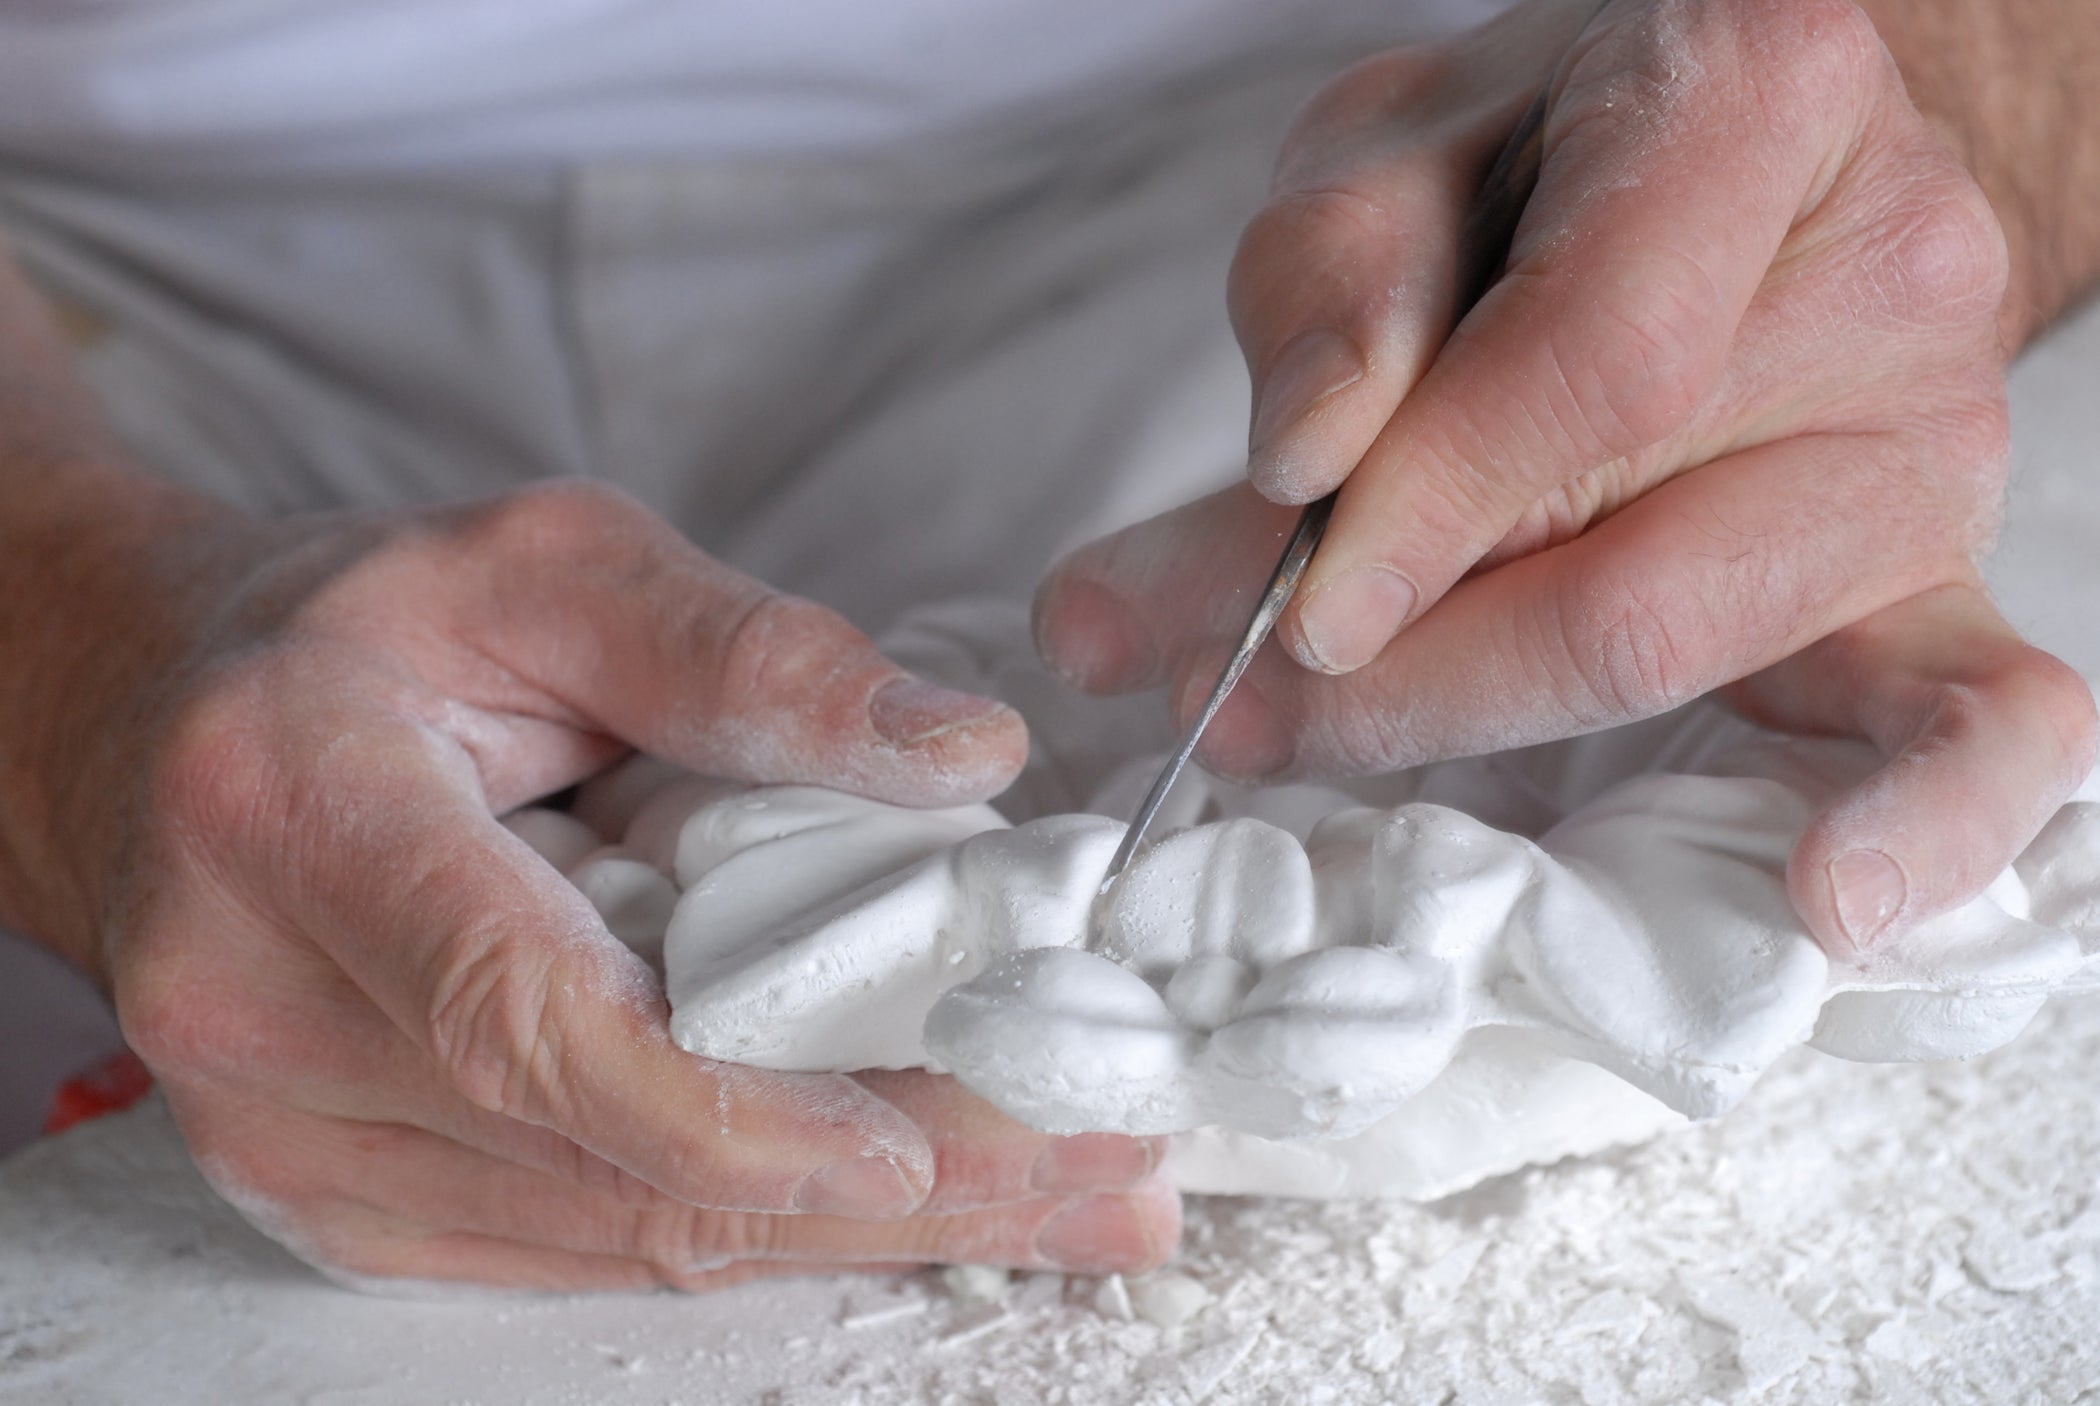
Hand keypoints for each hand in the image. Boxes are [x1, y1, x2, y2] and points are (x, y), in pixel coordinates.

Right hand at [27, 479, 1174, 1288]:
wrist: (157, 722)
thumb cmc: (355, 629)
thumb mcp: (547, 565)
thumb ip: (747, 654)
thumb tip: (962, 749)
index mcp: (299, 817)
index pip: (521, 1015)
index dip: (729, 1106)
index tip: (920, 1139)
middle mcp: (265, 1010)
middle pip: (605, 1158)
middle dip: (881, 1187)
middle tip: (1105, 1173)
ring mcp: (284, 1133)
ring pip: (609, 1233)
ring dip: (849, 1224)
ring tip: (1063, 1189)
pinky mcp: (334, 1192)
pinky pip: (573, 1242)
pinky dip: (750, 1224)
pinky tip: (903, 1199)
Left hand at [1035, 0, 2096, 953]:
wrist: (1723, 163)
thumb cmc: (1546, 156)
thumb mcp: (1392, 153)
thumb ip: (1339, 287)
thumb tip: (1306, 465)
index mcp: (1761, 98)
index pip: (1596, 360)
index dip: (1421, 510)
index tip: (1288, 604)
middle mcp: (1893, 271)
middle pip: (1623, 549)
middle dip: (1384, 665)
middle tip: (1214, 690)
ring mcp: (1932, 445)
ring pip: (1687, 647)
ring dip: (1461, 718)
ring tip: (1288, 725)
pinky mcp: (1942, 577)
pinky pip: (1992, 721)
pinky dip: (1919, 823)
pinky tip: (1824, 897)